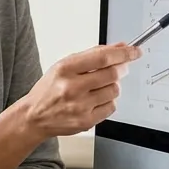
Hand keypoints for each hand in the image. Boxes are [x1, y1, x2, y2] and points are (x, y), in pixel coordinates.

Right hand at [16, 43, 140, 139]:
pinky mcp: (86, 121)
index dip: (123, 53)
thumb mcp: (64, 66)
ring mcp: (80, 106)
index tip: (134, 51)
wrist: (34, 116)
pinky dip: (108, 101)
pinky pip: (111, 107)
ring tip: (99, 87)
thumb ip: (92, 55)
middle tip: (120, 67)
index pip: (102, 58)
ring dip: (112, 86)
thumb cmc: (49, 90)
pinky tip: (96, 100)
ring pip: (114, 91)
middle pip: (112, 74)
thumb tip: (119, 47)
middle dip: (121, 68)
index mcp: (65, 69)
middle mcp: (72, 88)